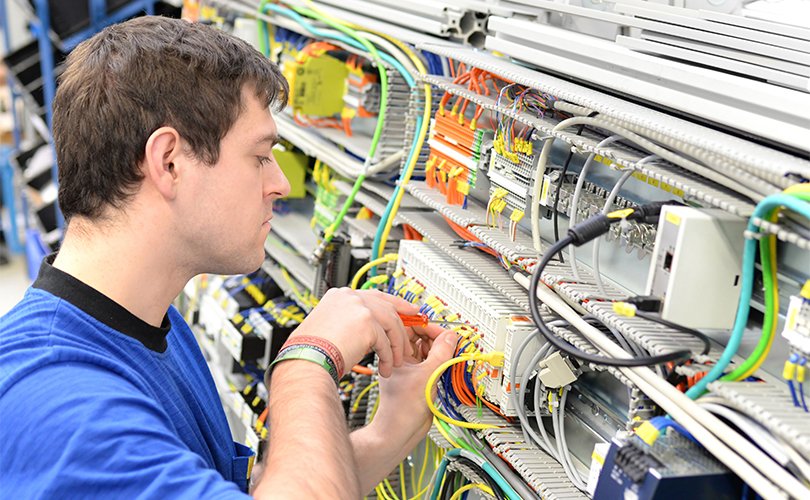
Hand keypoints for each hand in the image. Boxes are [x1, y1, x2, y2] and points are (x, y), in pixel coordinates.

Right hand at [287, 288, 419, 376]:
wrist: (306, 360)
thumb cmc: (313, 350)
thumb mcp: (331, 326)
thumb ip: (350, 321)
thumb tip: (370, 330)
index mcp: (340, 295)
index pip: (376, 295)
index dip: (396, 304)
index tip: (409, 311)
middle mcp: (351, 297)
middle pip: (388, 309)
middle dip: (402, 328)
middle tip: (408, 343)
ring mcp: (360, 308)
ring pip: (391, 325)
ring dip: (396, 347)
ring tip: (395, 362)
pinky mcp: (367, 324)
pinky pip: (386, 343)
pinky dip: (388, 358)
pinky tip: (385, 368)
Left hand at [369, 327, 458, 450]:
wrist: (401, 432)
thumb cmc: (401, 409)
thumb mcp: (426, 375)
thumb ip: (441, 353)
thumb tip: (451, 336)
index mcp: (396, 354)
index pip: (411, 328)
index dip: (427, 327)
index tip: (443, 333)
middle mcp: (403, 360)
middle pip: (420, 338)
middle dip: (436, 338)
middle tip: (449, 342)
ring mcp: (412, 370)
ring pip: (428, 350)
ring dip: (440, 350)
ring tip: (449, 354)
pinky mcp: (421, 380)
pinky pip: (433, 363)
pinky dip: (442, 361)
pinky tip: (447, 365)